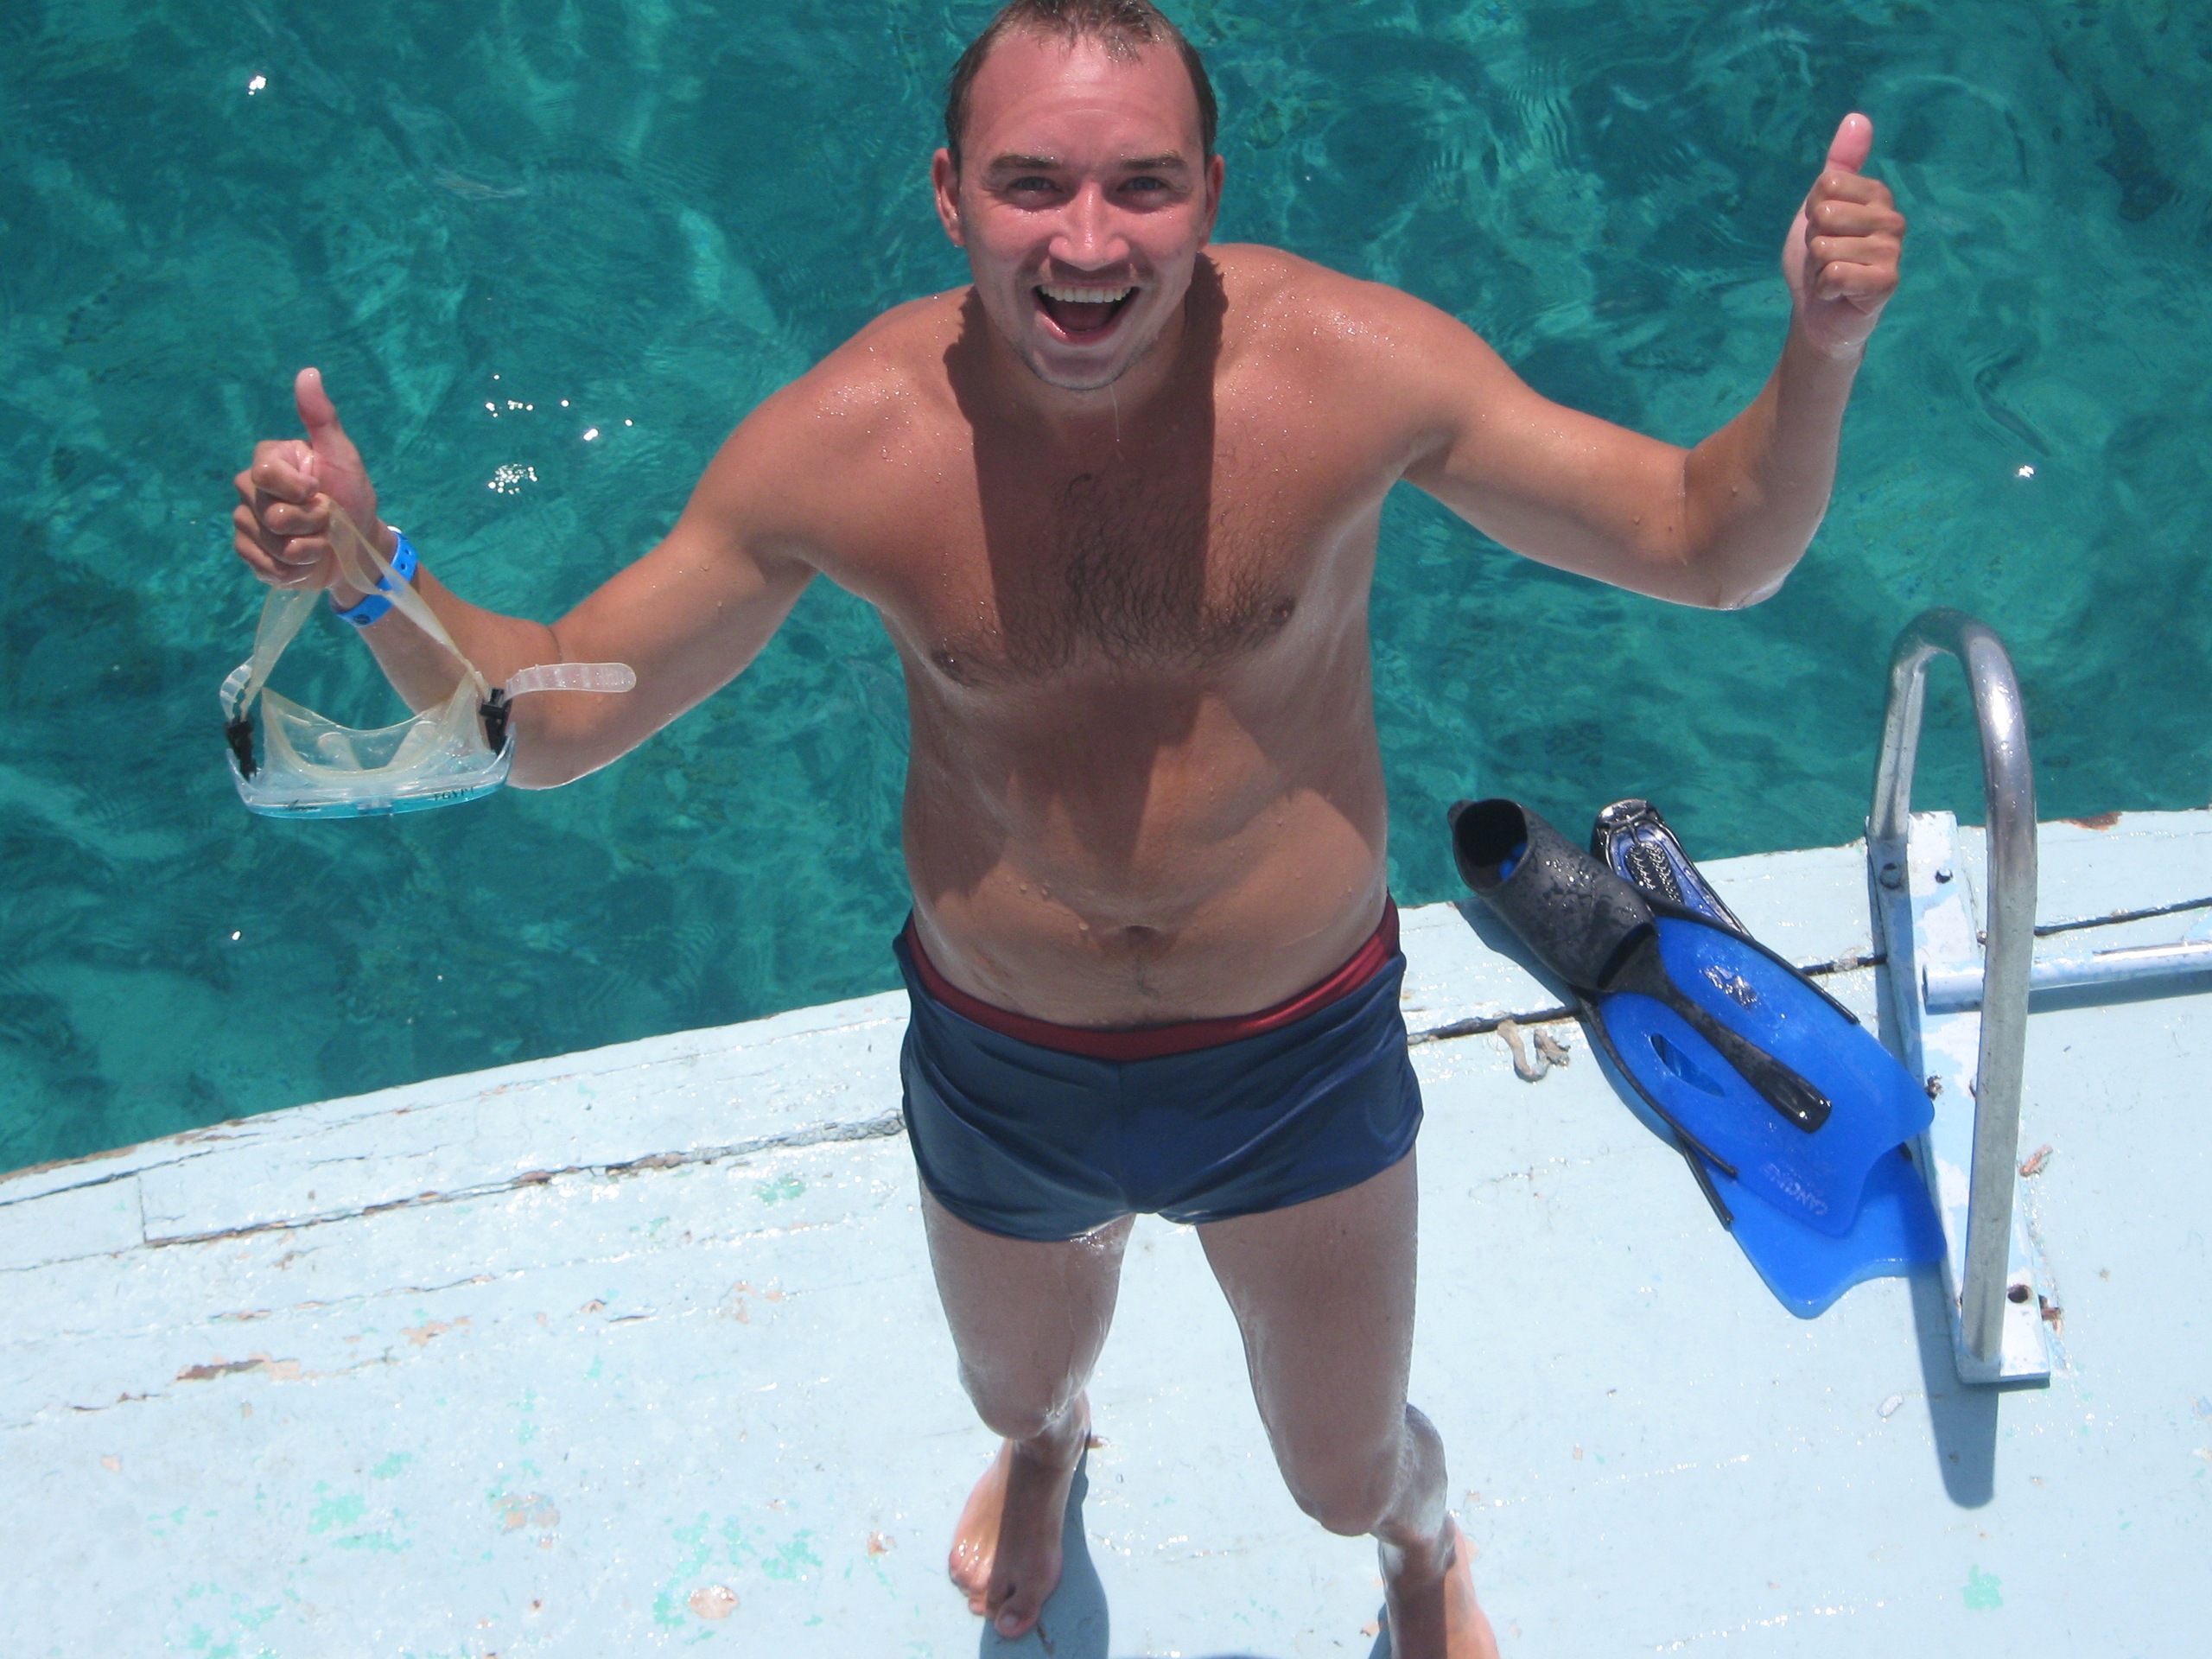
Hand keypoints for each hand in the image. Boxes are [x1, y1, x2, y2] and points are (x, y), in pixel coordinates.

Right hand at [231, 367, 390, 602]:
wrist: (358, 546)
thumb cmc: (352, 496)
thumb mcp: (342, 457)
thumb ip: (322, 418)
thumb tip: (308, 372)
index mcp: (268, 461)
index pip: (265, 475)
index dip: (299, 491)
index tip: (320, 490)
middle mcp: (247, 489)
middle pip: (270, 515)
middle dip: (310, 524)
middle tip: (326, 519)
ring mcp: (245, 523)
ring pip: (270, 544)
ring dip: (305, 550)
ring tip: (317, 541)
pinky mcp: (249, 555)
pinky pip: (263, 567)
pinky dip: (292, 571)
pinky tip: (304, 561)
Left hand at [1781, 114, 1904, 359]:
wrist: (1819, 313)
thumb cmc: (1821, 259)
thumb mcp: (1820, 206)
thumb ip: (1839, 164)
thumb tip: (1858, 117)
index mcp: (1877, 196)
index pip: (1827, 183)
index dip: (1811, 211)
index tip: (1822, 230)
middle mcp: (1892, 219)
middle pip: (1824, 214)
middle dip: (1813, 241)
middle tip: (1826, 257)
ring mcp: (1892, 251)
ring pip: (1826, 247)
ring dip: (1818, 267)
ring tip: (1833, 275)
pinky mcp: (1886, 282)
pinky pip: (1836, 272)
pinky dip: (1825, 287)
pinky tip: (1837, 293)